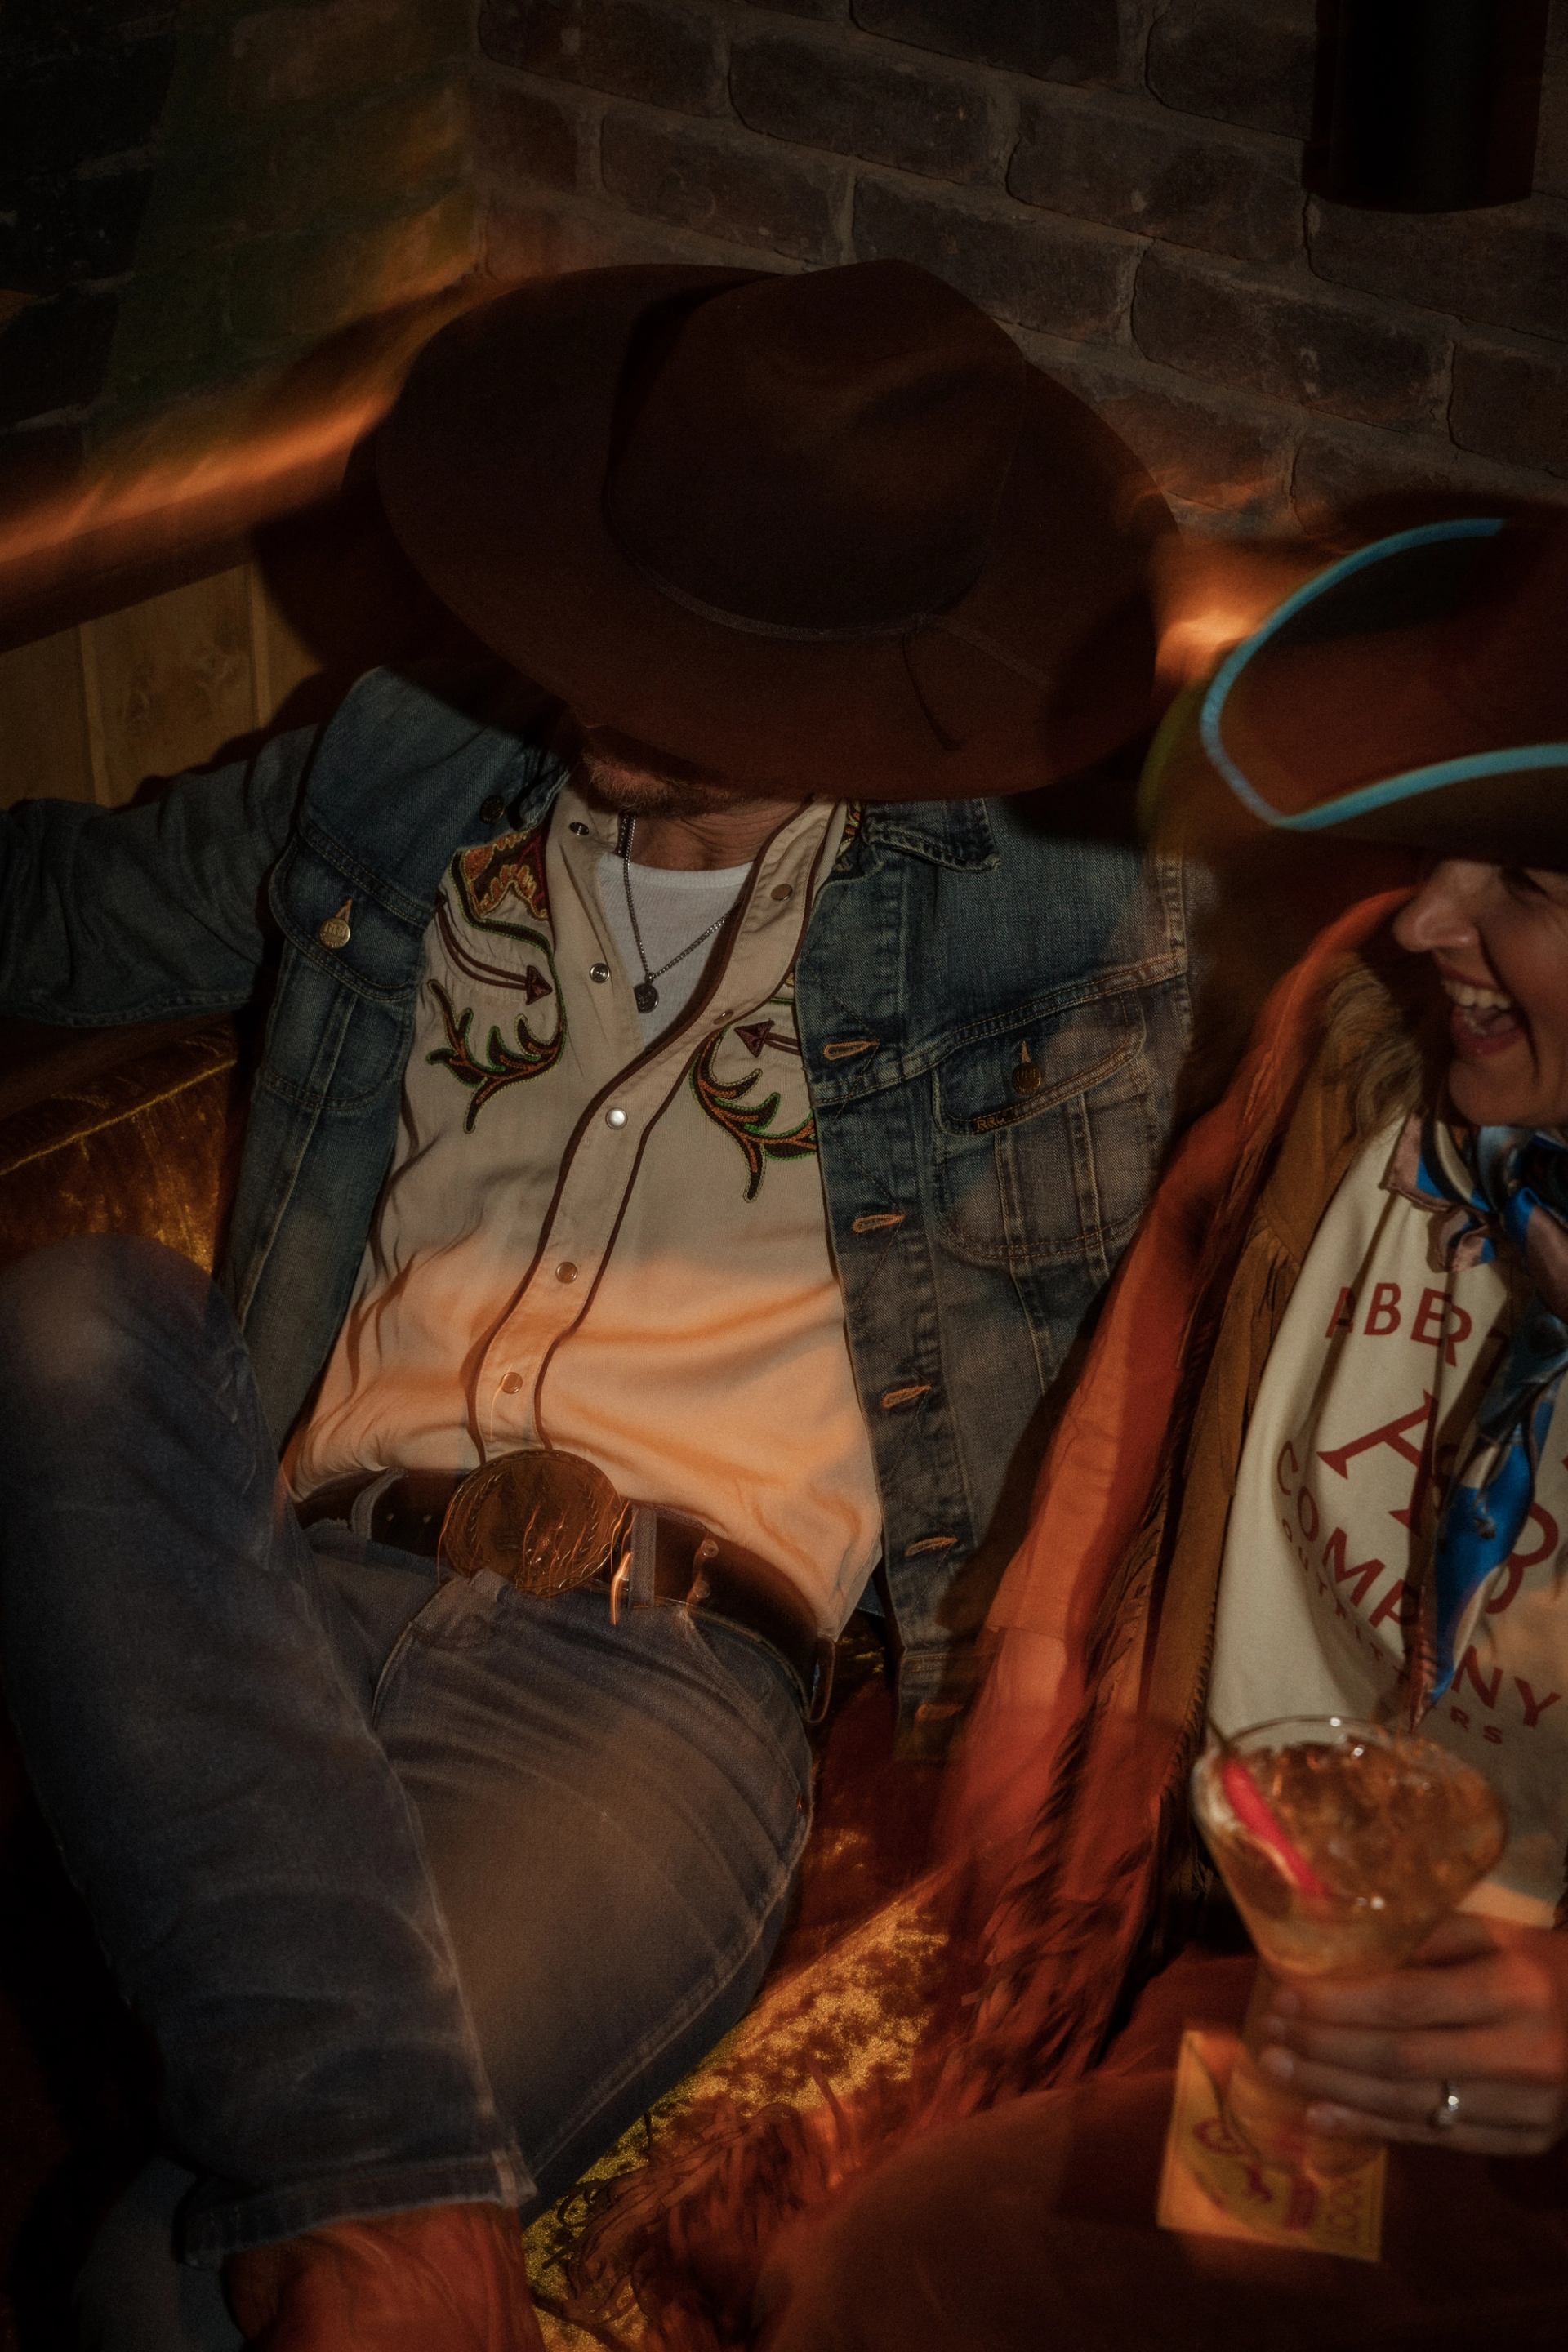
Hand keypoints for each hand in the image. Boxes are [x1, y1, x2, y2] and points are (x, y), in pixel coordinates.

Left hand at [1255, 1912, 1567, 2156]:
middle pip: (1400, 2059)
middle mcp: (1522, 2054)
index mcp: (1514, 1989)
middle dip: (1325, 2049)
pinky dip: (1374, 2127)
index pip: (1408, 2002)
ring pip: (1412, 2106)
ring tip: (1282, 2071)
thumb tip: (1341, 1950)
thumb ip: (1427, 1938)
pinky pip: (1436, 2139)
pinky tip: (1326, 2113)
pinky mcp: (1524, 2140)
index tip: (1286, 1996)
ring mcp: (1526, 2108)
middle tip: (1270, 2037)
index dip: (1340, 2003)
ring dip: (1336, 2090)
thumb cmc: (1542, 1965)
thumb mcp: (1495, 1933)